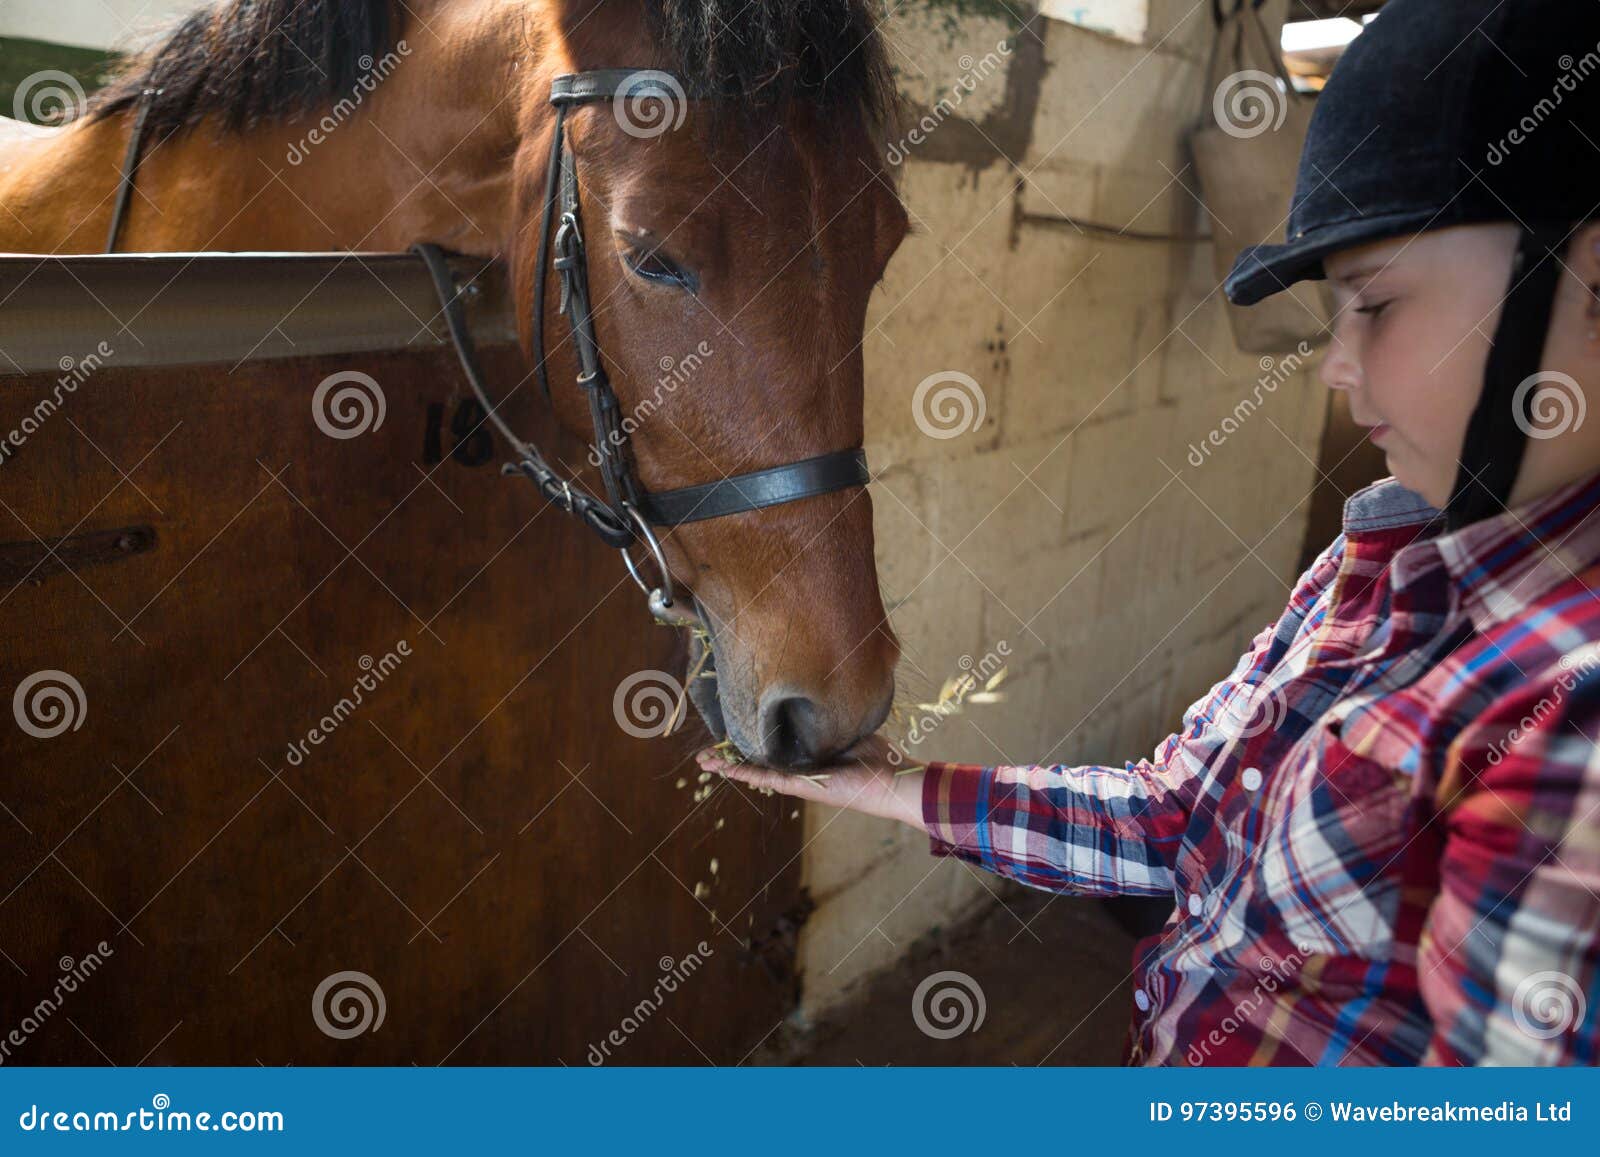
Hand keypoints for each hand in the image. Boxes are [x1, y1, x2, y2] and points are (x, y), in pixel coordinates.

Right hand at [695, 733, 927, 831]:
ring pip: (756, 772)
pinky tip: (725, 770)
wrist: (894, 780)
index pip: (773, 749)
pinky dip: (745, 773)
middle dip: (730, 757)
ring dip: (729, 767)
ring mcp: (799, 781)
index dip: (750, 741)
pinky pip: (769, 778)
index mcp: (809, 758)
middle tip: (704, 755)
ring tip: (704, 763)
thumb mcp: (849, 728)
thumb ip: (830, 718)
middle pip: (757, 762)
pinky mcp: (804, 787)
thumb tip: (818, 697)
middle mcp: (800, 771)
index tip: (730, 731)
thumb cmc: (879, 757)